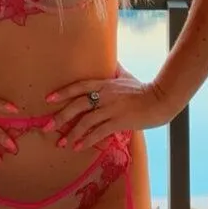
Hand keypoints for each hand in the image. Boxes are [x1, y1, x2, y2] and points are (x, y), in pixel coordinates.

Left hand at [43, 61, 168, 150]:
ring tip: (62, 143)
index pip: (79, 86)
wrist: (160, 100)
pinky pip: (99, 132)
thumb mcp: (126, 76)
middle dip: (61, 117)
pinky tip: (78, 147)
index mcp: (105, 83)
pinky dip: (87, 140)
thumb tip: (112, 61)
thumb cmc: (143, 88)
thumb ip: (116, 70)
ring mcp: (111, 109)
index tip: (48, 99)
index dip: (63, 92)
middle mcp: (105, 95)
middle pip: (77, 105)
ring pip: (86, 121)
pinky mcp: (118, 122)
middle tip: (47, 127)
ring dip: (72, 133)